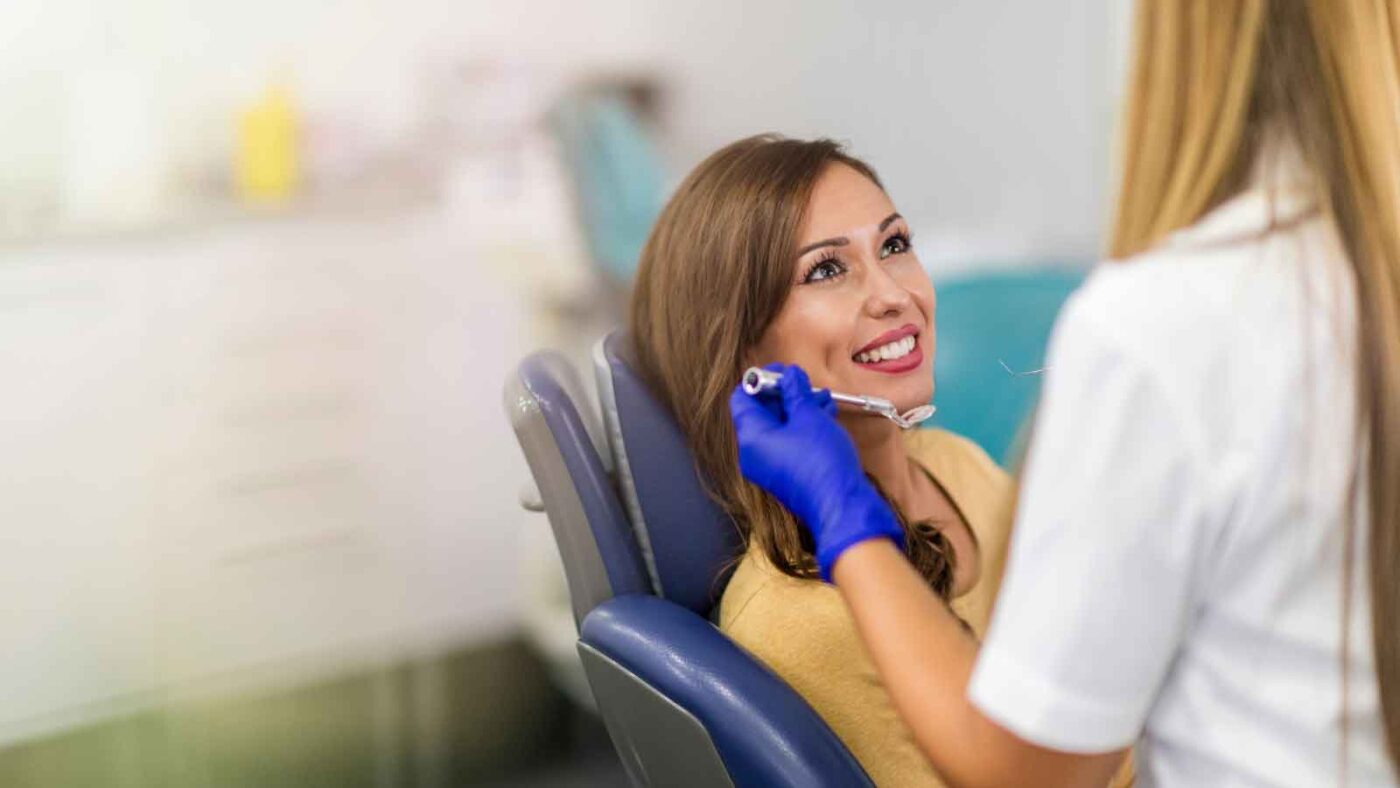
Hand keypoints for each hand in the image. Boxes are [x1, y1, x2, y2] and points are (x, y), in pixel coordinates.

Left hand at [729, 363, 903, 579]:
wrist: (841, 505)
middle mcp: (753, 454)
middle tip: (806, 384)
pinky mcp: (784, 476)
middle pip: (760, 412)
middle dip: (785, 394)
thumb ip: (794, 391)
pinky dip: (801, 429)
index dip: (762, 380)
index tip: (784, 372)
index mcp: (751, 437)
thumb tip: (789, 375)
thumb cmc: (822, 461)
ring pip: (777, 428)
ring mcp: (768, 467)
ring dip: (798, 410)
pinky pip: (786, 444)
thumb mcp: (808, 415)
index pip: (742, 398)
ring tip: (822, 400)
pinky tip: (824, 418)